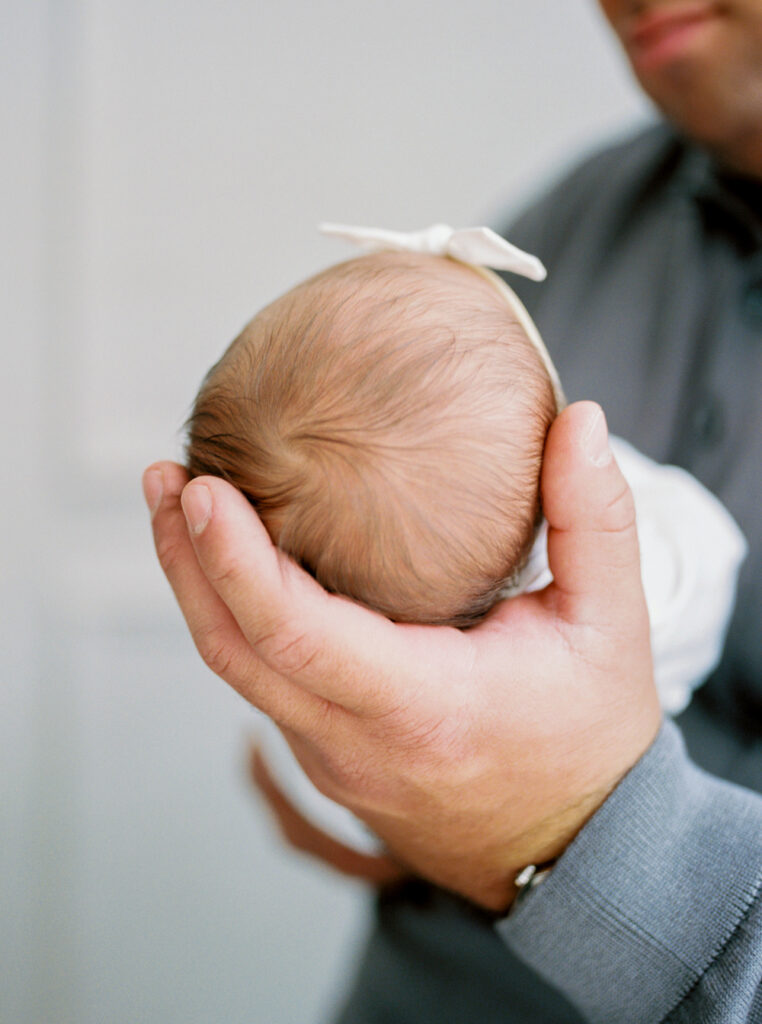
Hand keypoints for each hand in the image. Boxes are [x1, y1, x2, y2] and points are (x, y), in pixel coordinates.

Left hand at [143, 401, 660, 910]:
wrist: (575, 853)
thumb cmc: (592, 740)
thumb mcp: (613, 626)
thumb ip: (596, 518)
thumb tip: (581, 420)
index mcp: (424, 708)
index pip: (298, 636)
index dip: (234, 562)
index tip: (199, 490)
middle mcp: (359, 744)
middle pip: (236, 651)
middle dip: (186, 561)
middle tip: (163, 477)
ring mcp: (335, 762)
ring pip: (238, 672)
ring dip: (200, 590)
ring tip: (178, 511)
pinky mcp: (331, 761)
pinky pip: (264, 686)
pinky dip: (235, 622)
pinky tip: (234, 573)